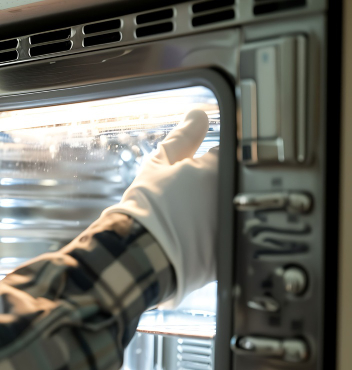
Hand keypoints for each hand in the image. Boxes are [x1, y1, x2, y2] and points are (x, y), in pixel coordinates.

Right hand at [104, 109, 218, 306]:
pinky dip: (211, 239)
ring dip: (211, 213)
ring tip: (182, 223)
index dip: (203, 164)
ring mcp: (232, 226)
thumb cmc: (145, 210)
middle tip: (181, 200)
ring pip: (226, 211)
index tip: (188, 175)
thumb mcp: (158, 165)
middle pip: (226, 184)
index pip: (223, 155)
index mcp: (218, 170)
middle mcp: (231, 196)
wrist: (137, 254)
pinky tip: (188, 242)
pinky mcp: (228, 254)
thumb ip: (182, 138)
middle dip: (209, 188)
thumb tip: (198, 115)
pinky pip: (225, 240)